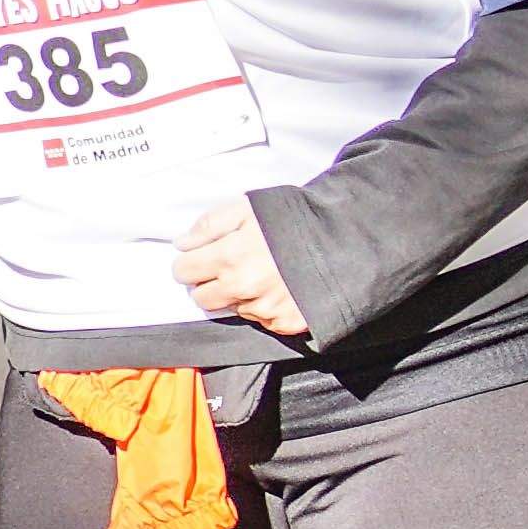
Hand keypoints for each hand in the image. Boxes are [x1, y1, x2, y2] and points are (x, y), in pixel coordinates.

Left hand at [171, 193, 307, 336]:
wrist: (345, 239)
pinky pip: (261, 319)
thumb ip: (210, 223)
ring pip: (232, 308)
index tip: (207, 255)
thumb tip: (182, 244)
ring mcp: (265, 308)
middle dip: (212, 281)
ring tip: (264, 274)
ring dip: (240, 295)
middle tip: (233, 265)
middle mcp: (243, 288)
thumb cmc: (294, 218)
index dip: (192, 261)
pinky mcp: (285, 322)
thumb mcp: (249, 206)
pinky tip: (281, 288)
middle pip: (202, 297)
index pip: (183, 271)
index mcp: (230, 256)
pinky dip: (266, 306)